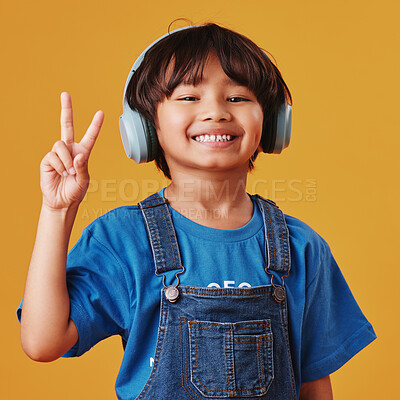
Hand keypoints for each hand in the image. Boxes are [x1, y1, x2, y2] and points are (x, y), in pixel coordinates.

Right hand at [40, 92, 103, 210]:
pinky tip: (61, 173)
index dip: (95, 125)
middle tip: (65, 94)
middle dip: (66, 110)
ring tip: (69, 172)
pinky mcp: (48, 160)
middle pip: (66, 126)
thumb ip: (82, 168)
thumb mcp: (84, 181)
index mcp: (82, 153)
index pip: (90, 136)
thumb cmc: (75, 191)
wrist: (61, 202)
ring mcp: (58, 154)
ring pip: (60, 145)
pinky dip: (59, 166)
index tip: (101, 113)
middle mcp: (70, 150)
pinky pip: (53, 156)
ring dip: (66, 160)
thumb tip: (77, 156)